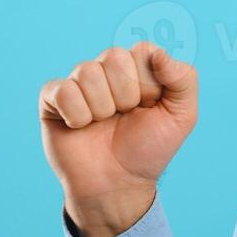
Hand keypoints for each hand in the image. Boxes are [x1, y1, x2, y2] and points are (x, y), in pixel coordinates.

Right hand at [38, 42, 197, 236]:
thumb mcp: (182, 116)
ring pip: (87, 72)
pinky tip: (81, 127)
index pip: (143, 51)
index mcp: (138, 68)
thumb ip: (184, 79)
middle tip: (124, 117)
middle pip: (114, 57)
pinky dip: (77, 115)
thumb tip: (158, 53)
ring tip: (103, 124)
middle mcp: (107, 70)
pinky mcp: (52, 99)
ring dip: (102, 108)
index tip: (149, 106)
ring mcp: (78, 83)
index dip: (148, 84)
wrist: (118, 184)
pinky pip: (62, 90)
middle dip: (126, 95)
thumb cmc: (148, 149)